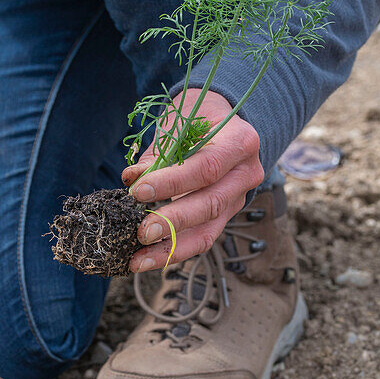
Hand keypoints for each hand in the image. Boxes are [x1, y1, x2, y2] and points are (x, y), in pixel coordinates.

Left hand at [122, 89, 263, 272]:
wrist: (223, 121)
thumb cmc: (197, 118)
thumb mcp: (179, 125)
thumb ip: (159, 154)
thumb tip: (132, 178)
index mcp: (240, 142)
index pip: (206, 168)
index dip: (171, 182)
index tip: (137, 191)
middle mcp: (246, 173)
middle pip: (210, 204)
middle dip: (172, 221)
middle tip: (140, 231)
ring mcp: (239, 198)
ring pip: (209, 231)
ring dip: (170, 249)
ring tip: (138, 260)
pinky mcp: (227, 215)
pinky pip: (202, 237)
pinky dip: (174, 250)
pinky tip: (148, 258)